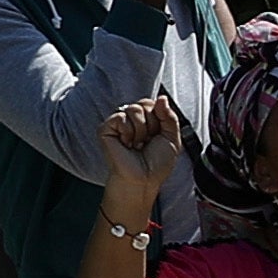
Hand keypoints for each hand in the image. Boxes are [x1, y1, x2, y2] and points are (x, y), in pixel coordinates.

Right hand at [96, 93, 180, 223]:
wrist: (144, 179)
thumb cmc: (156, 164)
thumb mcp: (172, 137)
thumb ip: (169, 116)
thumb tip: (162, 98)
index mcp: (146, 120)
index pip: (153, 103)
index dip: (160, 118)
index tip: (157, 136)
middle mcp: (131, 119)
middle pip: (145, 104)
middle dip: (152, 124)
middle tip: (147, 142)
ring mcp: (118, 123)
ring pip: (134, 109)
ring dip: (141, 130)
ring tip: (137, 145)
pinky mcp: (106, 129)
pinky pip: (120, 117)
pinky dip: (128, 133)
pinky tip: (127, 144)